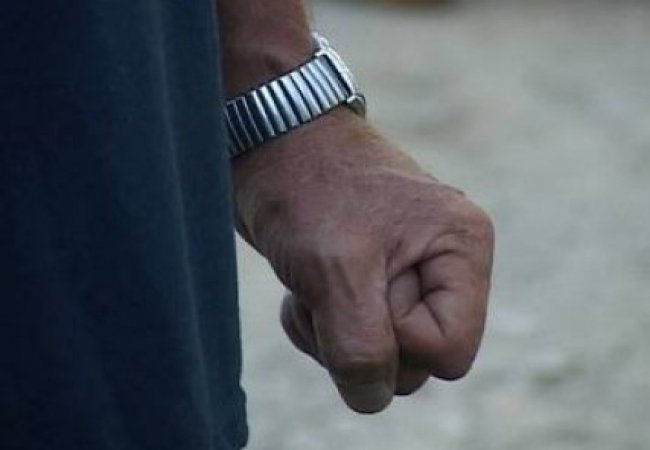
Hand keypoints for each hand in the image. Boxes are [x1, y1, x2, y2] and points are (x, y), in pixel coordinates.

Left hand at [232, 109, 493, 413]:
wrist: (268, 145)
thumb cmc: (307, 189)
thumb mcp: (336, 269)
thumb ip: (360, 347)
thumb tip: (372, 398)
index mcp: (461, 250)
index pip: (450, 353)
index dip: (398, 340)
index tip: (362, 290)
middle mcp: (442, 266)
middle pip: (414, 361)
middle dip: (359, 338)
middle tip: (331, 284)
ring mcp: (405, 276)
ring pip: (378, 357)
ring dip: (330, 333)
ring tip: (311, 281)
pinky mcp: (368, 283)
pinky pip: (349, 340)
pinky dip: (317, 324)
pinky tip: (302, 287)